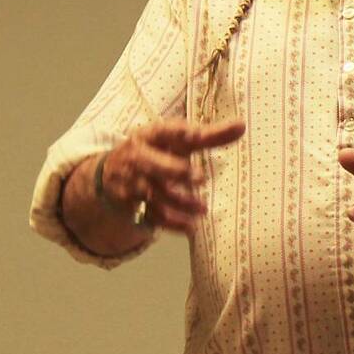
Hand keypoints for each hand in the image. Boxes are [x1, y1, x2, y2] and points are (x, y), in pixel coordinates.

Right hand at [99, 118, 245, 234]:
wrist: (112, 173)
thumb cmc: (157, 151)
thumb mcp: (178, 141)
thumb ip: (210, 135)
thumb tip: (241, 126)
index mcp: (150, 136)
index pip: (163, 131)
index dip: (179, 132)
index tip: (196, 135)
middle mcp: (139, 158)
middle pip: (154, 164)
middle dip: (177, 171)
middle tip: (201, 178)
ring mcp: (135, 183)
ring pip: (156, 195)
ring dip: (181, 203)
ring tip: (203, 209)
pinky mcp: (135, 205)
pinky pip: (153, 217)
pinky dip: (172, 224)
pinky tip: (191, 227)